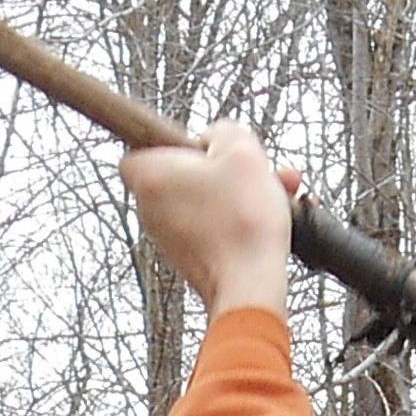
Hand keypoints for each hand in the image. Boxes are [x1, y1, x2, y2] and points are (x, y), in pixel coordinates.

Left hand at [122, 121, 299, 318]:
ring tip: (276, 190)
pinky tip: (270, 217)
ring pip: (205, 199)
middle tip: (252, 167)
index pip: (139, 146)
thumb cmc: (241, 219)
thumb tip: (217, 136)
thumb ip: (224, 131)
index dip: (172, 141)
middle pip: (182, 173)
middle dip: (223, 166)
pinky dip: (238, 218)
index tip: (202, 146)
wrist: (250, 285)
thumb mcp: (241, 150)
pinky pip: (214, 226)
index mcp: (149, 177)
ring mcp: (168, 238)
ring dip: (239, 191)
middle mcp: (150, 209)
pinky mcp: (190, 259)